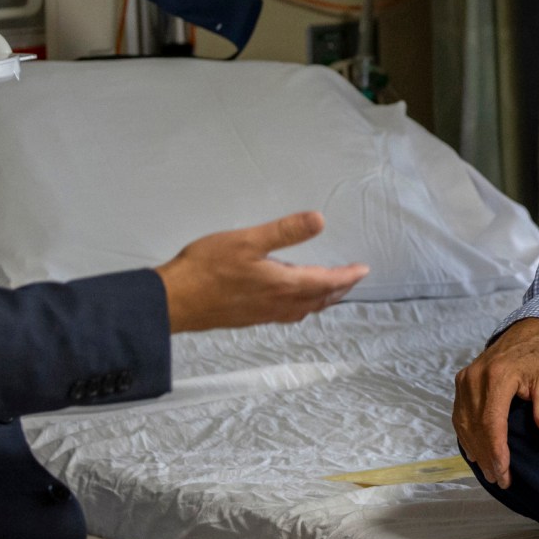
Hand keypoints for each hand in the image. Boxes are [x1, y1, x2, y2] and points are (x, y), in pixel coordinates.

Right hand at [152, 212, 365, 332]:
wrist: (175, 301)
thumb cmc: (208, 268)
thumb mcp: (248, 240)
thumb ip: (285, 231)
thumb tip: (320, 220)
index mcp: (284, 285)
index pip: (326, 282)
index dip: (347, 276)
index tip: (363, 269)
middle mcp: (278, 304)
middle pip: (319, 300)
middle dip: (339, 289)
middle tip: (353, 279)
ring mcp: (263, 314)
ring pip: (304, 309)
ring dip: (321, 300)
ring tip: (330, 290)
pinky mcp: (249, 318)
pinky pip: (287, 314)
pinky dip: (301, 306)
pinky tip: (292, 301)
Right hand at [453, 317, 538, 488]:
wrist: (528, 330)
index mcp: (497, 376)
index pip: (491, 422)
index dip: (496, 451)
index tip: (504, 472)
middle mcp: (475, 377)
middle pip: (475, 427)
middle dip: (487, 457)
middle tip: (500, 480)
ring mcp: (465, 379)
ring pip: (464, 423)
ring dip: (475, 450)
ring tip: (490, 472)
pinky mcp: (462, 381)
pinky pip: (459, 415)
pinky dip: (466, 436)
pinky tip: (475, 453)